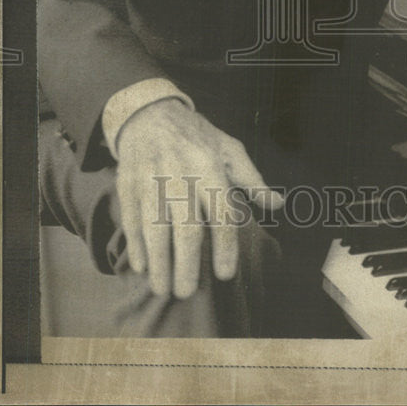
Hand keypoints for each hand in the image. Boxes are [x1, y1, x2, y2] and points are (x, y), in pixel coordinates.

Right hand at [115, 98, 282, 298]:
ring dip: (158, 262)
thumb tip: (278, 204)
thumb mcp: (229, 149)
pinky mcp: (128, 185)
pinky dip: (135, 245)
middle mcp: (181, 175)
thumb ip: (252, 179)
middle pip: (185, 227)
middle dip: (186, 264)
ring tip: (163, 289)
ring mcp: (151, 180)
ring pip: (154, 228)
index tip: (226, 274)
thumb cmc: (196, 137)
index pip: (221, 213)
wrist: (150, 114)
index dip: (225, 246)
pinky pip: (131, 220)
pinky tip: (142, 266)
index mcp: (210, 167)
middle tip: (187, 293)